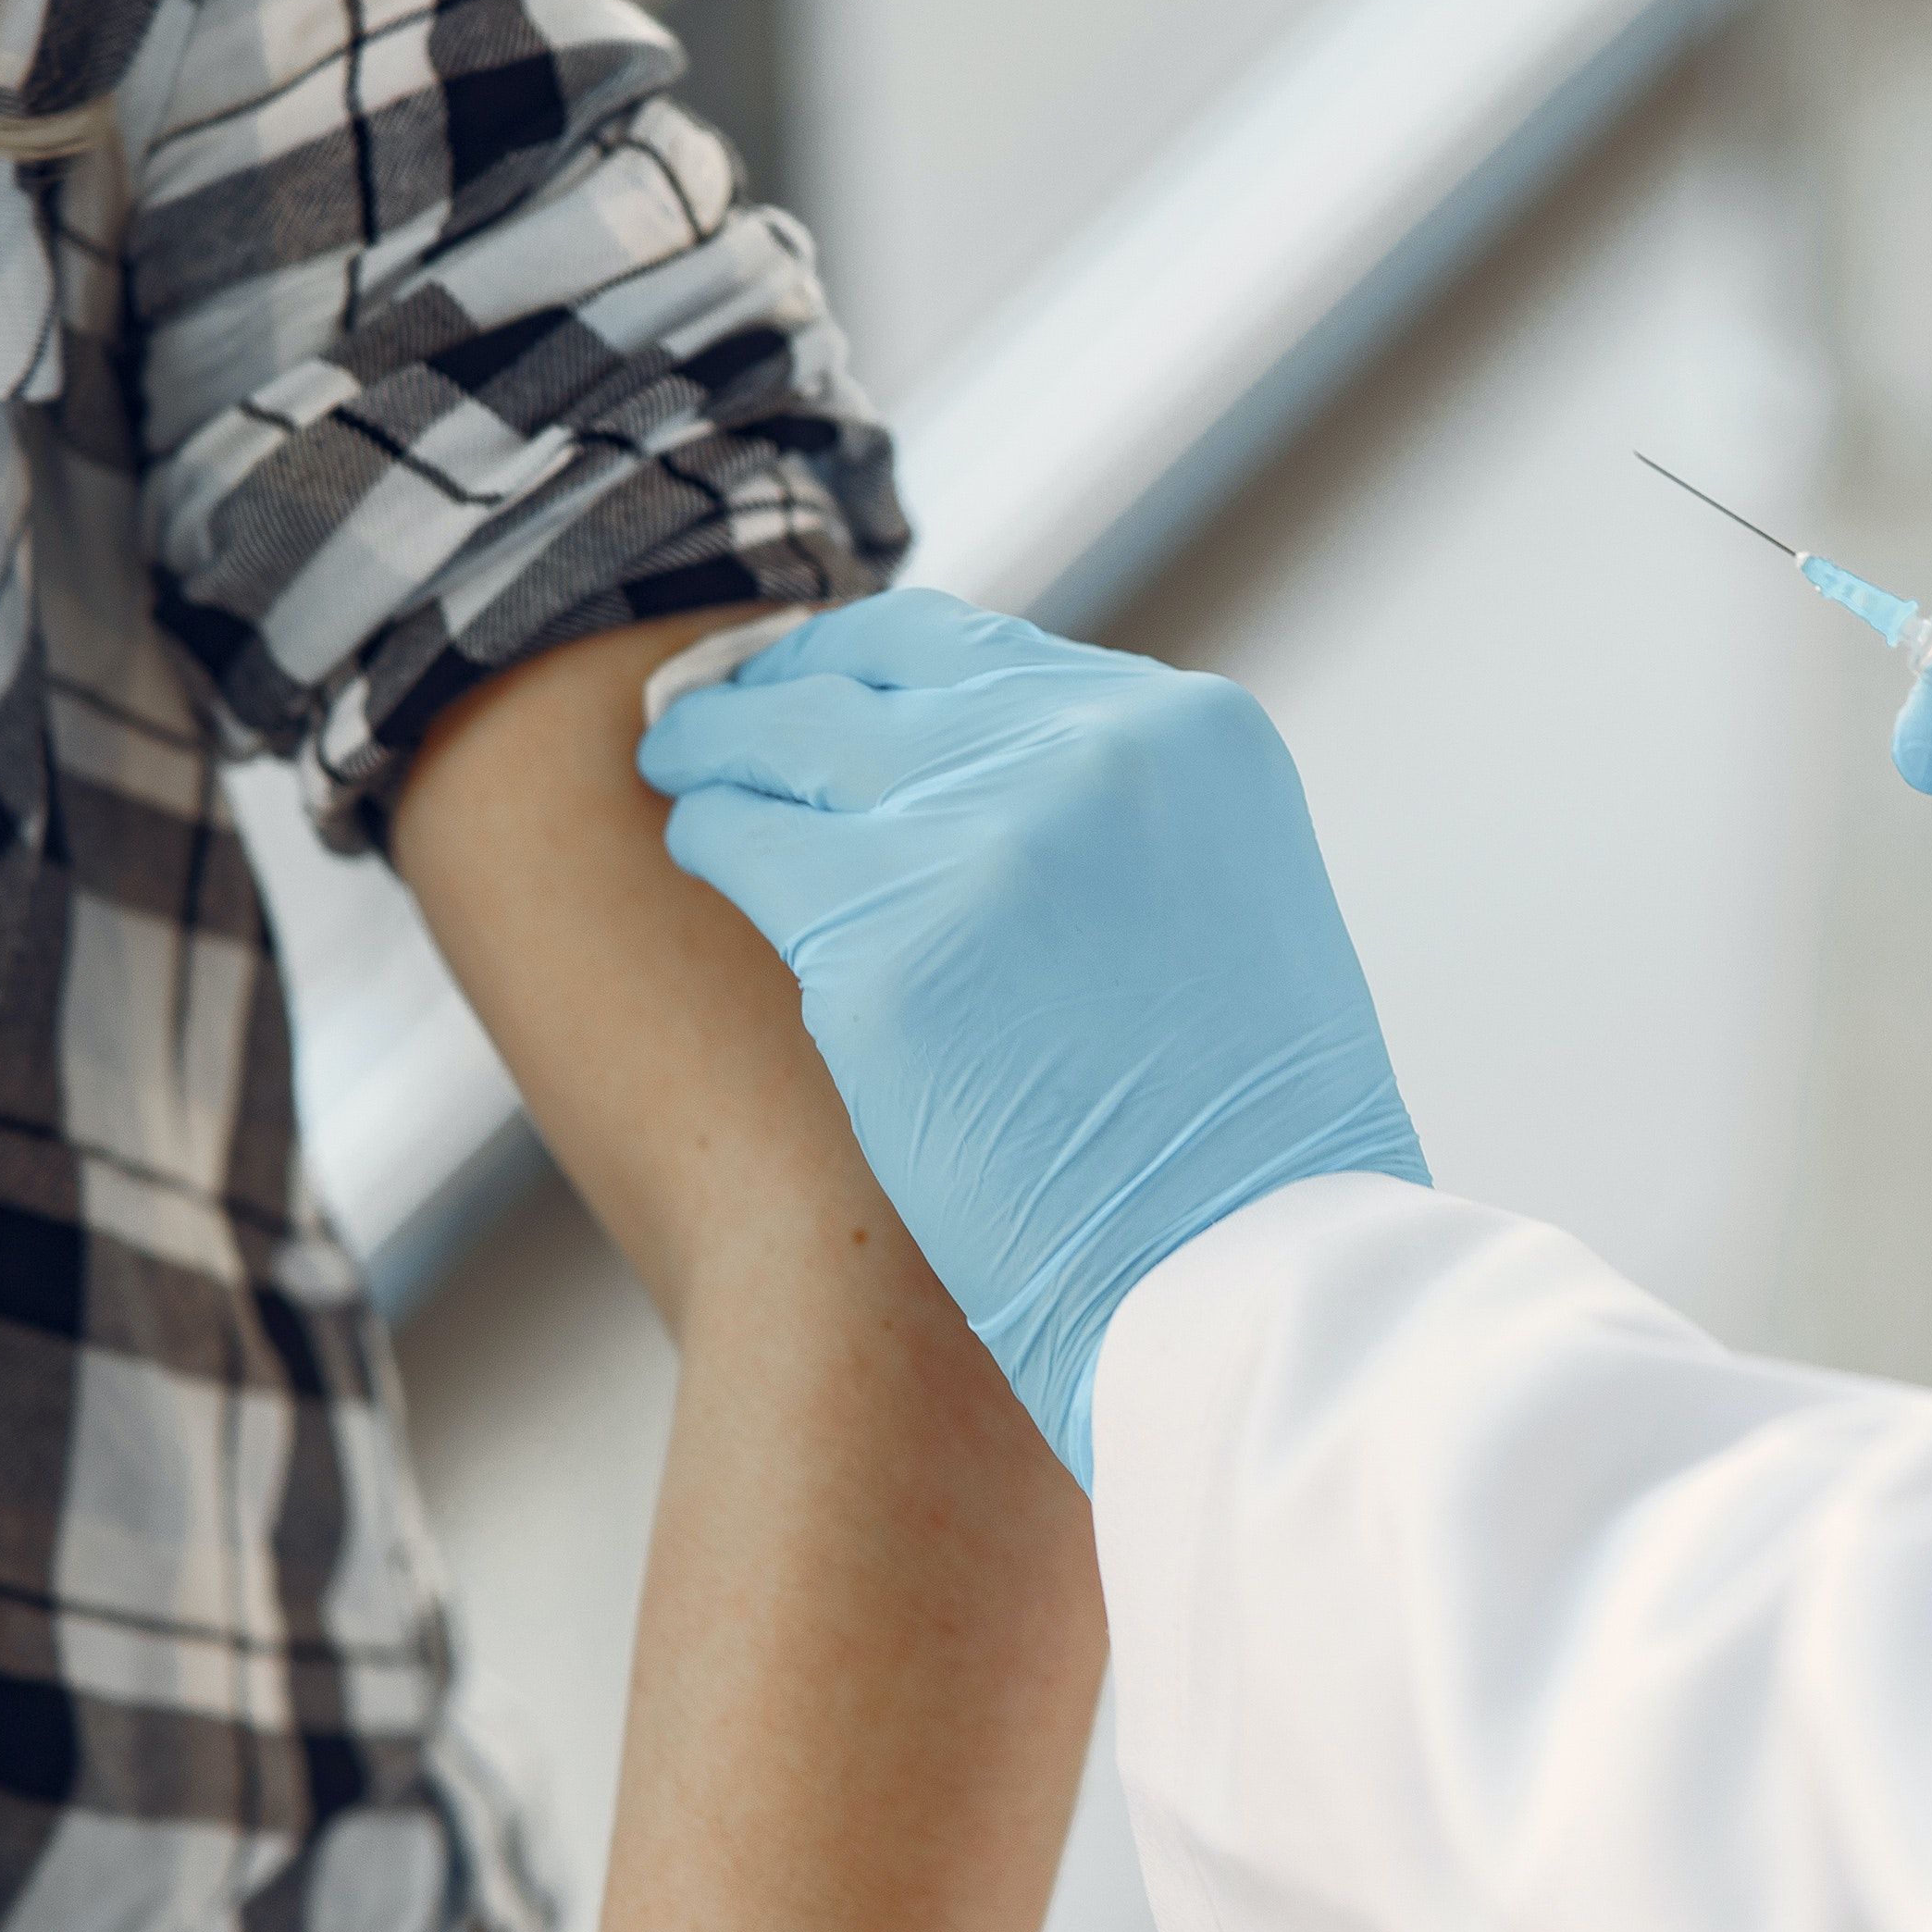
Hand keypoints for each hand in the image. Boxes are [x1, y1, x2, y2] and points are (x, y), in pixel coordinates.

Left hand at [639, 592, 1425, 1483]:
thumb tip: (975, 781)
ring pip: (791, 745)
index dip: (873, 663)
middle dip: (781, 691)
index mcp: (1195, 735)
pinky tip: (696, 844)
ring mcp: (981, 842)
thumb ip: (1120, 821)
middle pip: (871, 679)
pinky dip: (709, 836)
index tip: (818, 683)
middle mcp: (1092, 752)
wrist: (1249, 1281)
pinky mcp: (883, 947)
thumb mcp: (1225, 909)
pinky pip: (745, 846)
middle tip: (713, 714)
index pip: (977, 650)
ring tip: (682, 766)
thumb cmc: (1246, 1146)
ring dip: (723, 751)